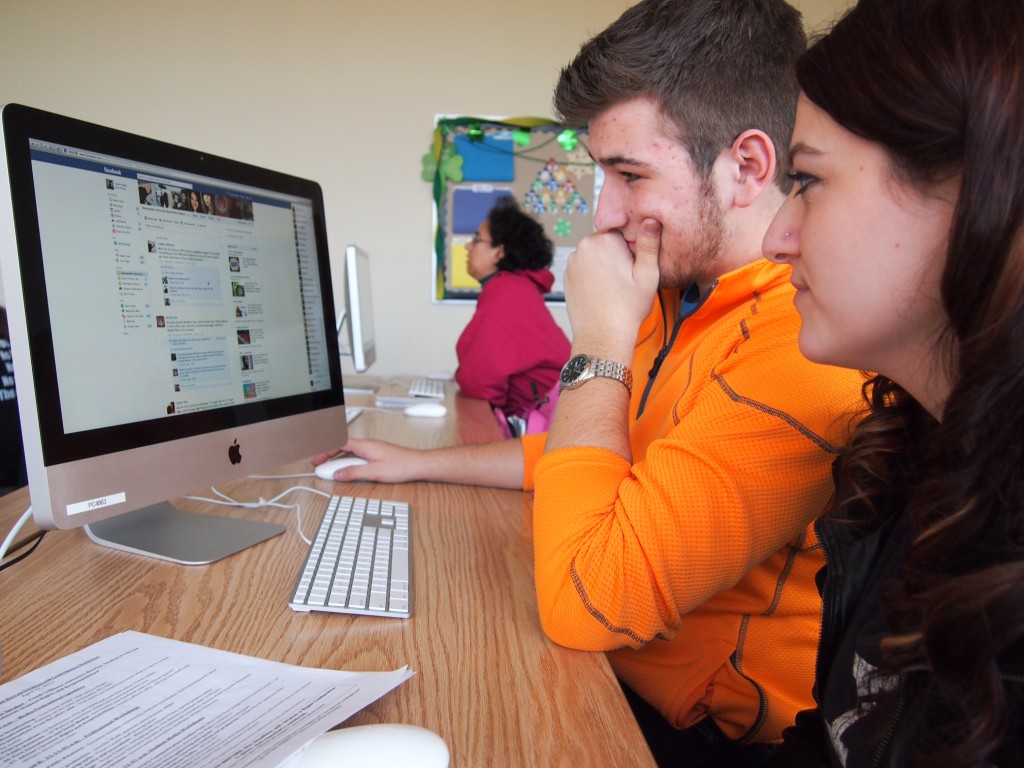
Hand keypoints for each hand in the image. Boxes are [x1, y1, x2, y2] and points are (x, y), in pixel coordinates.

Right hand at [312, 438, 423, 482]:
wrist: (418, 465)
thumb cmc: (401, 466)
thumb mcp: (374, 472)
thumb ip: (354, 473)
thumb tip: (338, 474)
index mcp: (365, 445)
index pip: (339, 444)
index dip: (325, 451)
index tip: (317, 460)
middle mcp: (367, 445)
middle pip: (342, 447)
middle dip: (328, 456)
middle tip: (319, 466)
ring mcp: (372, 449)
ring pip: (349, 452)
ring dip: (338, 460)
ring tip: (329, 470)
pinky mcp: (376, 455)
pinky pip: (357, 456)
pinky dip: (348, 463)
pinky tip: (346, 470)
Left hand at [564, 218, 661, 356]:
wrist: (602, 335)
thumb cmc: (626, 309)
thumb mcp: (648, 275)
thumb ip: (649, 244)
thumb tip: (651, 220)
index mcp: (605, 241)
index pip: (622, 230)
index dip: (631, 248)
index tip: (633, 266)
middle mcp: (585, 246)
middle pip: (606, 241)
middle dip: (616, 254)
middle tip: (625, 278)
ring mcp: (573, 261)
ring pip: (594, 254)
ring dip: (603, 263)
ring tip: (613, 286)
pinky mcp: (567, 275)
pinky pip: (583, 267)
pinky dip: (592, 274)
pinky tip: (600, 291)